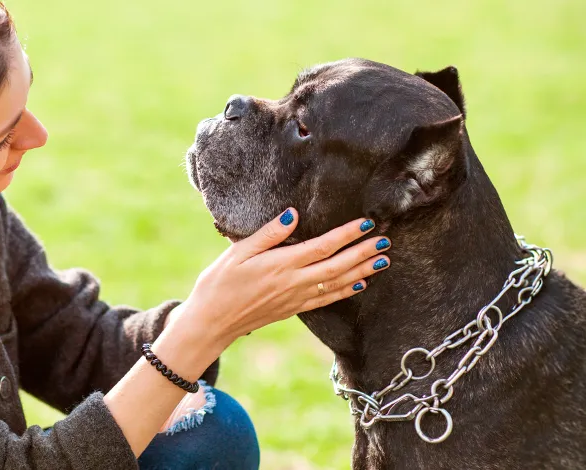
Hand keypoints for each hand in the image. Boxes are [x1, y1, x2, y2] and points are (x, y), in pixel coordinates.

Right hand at [178, 208, 389, 349]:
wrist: (212, 322)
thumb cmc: (219, 283)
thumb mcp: (238, 251)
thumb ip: (269, 234)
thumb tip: (293, 214)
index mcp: (281, 265)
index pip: (322, 247)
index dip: (347, 235)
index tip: (367, 224)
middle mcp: (294, 283)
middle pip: (337, 266)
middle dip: (363, 253)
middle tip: (386, 240)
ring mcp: (295, 299)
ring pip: (336, 284)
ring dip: (361, 271)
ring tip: (382, 260)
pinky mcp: (293, 309)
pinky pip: (326, 300)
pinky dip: (345, 291)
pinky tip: (360, 284)